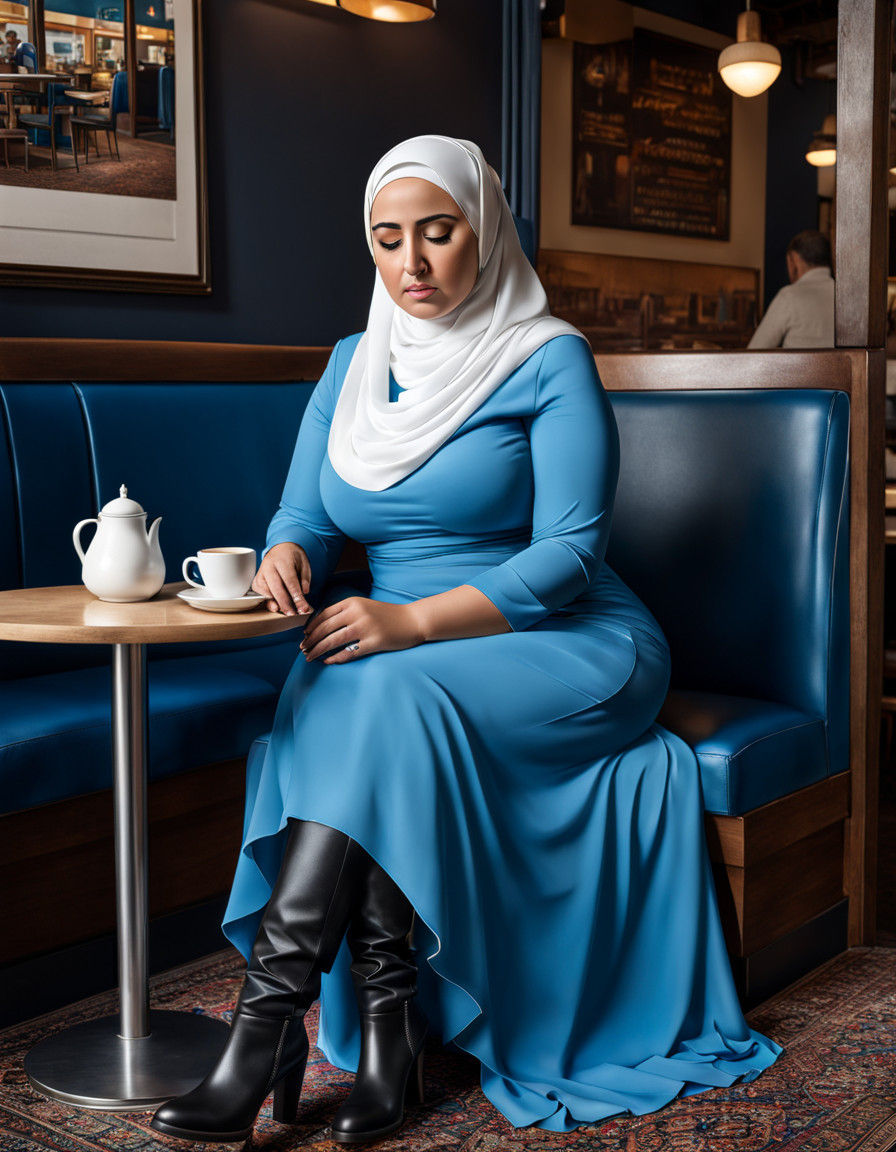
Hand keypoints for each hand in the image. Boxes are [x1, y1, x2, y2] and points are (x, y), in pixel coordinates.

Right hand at [252, 543, 312, 615]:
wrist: (280, 548)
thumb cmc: (293, 557)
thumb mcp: (304, 563)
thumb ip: (305, 578)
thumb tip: (304, 592)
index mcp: (282, 559)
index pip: (290, 580)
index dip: (296, 595)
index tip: (303, 607)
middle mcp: (268, 566)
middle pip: (276, 588)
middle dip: (285, 603)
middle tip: (293, 614)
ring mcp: (260, 573)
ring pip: (267, 592)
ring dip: (277, 604)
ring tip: (287, 612)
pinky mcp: (256, 581)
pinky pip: (261, 594)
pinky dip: (269, 601)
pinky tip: (277, 606)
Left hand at [300, 597, 423, 663]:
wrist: (412, 620)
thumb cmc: (386, 615)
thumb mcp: (364, 606)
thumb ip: (345, 612)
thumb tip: (321, 626)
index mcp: (352, 602)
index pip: (324, 614)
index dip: (311, 626)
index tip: (304, 636)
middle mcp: (357, 613)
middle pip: (325, 628)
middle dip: (311, 640)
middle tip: (302, 649)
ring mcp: (366, 627)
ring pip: (333, 640)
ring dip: (318, 650)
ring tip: (309, 657)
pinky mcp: (374, 642)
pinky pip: (349, 652)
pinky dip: (336, 658)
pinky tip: (328, 661)